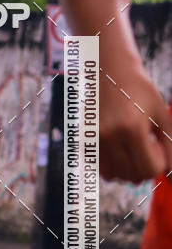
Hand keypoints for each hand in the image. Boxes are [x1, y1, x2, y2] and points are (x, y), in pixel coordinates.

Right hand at [99, 67, 171, 182]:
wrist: (108, 72)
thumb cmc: (139, 91)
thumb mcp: (161, 115)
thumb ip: (170, 146)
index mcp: (131, 127)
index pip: (149, 169)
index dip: (159, 164)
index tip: (157, 149)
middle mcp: (109, 135)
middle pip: (132, 176)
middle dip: (144, 168)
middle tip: (146, 148)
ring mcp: (94, 139)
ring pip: (116, 176)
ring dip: (129, 170)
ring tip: (132, 148)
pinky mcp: (84, 141)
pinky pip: (102, 169)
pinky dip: (114, 166)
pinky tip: (119, 149)